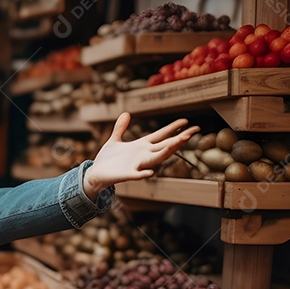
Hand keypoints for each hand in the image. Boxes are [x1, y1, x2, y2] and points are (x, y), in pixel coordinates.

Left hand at [82, 113, 198, 199]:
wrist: (95, 174)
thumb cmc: (107, 159)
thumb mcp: (114, 140)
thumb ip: (120, 128)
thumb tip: (126, 113)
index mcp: (140, 146)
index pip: (161, 135)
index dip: (172, 128)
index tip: (186, 121)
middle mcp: (142, 155)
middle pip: (165, 145)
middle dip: (179, 138)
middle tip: (194, 131)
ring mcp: (136, 165)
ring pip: (156, 158)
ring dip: (168, 151)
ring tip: (179, 142)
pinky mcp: (126, 174)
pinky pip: (137, 175)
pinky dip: (143, 173)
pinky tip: (150, 172)